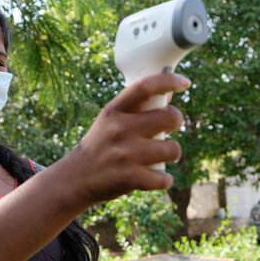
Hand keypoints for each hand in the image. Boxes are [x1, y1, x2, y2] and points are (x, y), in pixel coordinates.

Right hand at [63, 73, 190, 203]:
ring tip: (160, 156)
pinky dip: (164, 180)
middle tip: (169, 129)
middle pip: (170, 116)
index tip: (184, 82)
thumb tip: (169, 91)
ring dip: (172, 153)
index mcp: (114, 111)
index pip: (144, 86)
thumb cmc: (100, 145)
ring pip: (173, 149)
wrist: (75, 178)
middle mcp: (120, 129)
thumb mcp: (110, 120)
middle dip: (176, 121)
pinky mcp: (130, 177)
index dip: (168, 80)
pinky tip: (155, 177)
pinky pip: (165, 178)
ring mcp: (126, 154)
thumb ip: (136, 108)